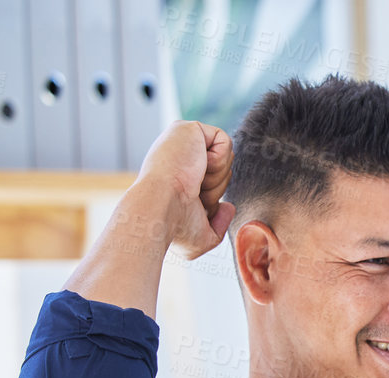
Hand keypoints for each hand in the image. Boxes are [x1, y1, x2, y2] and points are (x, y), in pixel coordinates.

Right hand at [137, 120, 235, 259]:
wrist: (159, 210)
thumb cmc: (174, 228)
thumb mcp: (201, 238)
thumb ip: (218, 225)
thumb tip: (229, 206)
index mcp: (178, 178)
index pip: (212, 184)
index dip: (212, 198)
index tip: (193, 206)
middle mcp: (179, 158)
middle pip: (223, 171)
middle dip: (216, 188)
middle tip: (194, 195)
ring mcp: (182, 142)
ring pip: (226, 157)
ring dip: (217, 177)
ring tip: (193, 182)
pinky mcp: (188, 128)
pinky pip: (224, 141)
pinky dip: (219, 159)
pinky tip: (197, 166)